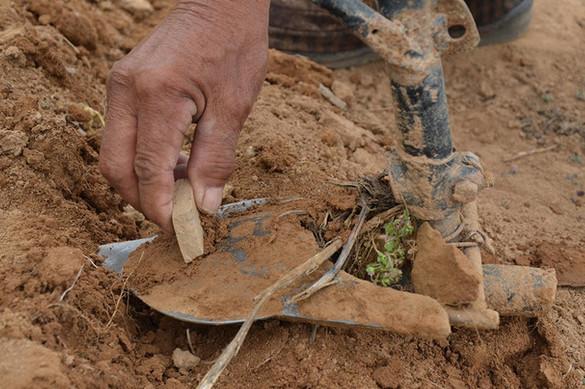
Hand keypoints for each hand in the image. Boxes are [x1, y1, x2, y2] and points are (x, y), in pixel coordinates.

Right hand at [99, 0, 268, 231]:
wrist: (220, 4)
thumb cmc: (234, 47)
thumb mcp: (234, 107)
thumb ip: (216, 159)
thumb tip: (202, 206)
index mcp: (157, 95)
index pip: (147, 169)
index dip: (160, 206)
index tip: (177, 229)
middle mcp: (127, 90)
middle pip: (116, 167)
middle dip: (142, 200)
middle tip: (175, 215)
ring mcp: (120, 85)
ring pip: (114, 153)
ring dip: (142, 181)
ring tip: (182, 189)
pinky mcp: (123, 85)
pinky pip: (122, 135)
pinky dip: (142, 159)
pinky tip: (175, 163)